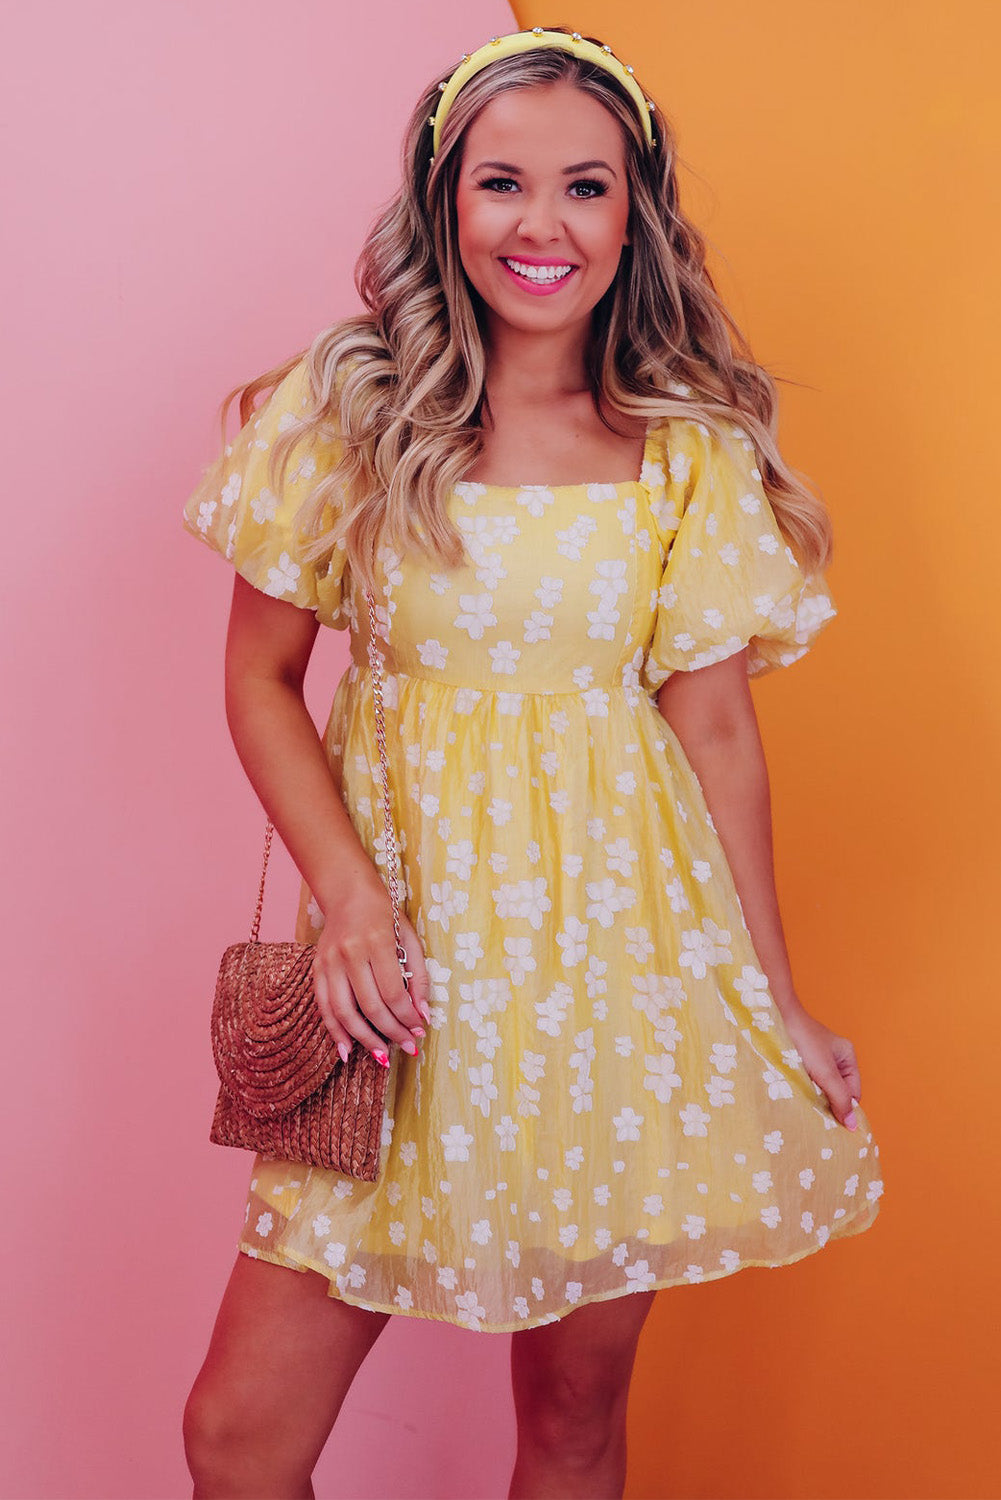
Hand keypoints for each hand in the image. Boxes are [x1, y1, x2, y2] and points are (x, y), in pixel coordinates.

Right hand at [311, 876, 430, 1066]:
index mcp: (377, 942)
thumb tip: (423, 1015)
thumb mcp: (410, 938)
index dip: (407, 1017)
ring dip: (364, 1039)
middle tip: (407, 1048)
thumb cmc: (385, 915)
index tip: (419, 1031)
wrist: (348, 893)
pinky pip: (324, 1007)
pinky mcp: (316, 969)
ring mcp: (329, 962)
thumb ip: (419, 976)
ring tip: (382, 1057)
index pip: (393, 992)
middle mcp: (350, 953)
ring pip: (344, 1012)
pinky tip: (347, 1050)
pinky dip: (335, 1032)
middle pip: (370, 1006)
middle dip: (392, 1032)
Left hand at [780, 1006, 860, 1129]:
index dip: (845, 1108)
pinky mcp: (799, 1062)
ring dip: (814, 1098)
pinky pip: (807, 1083)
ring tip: (805, 1105)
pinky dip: (803, 1090)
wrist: (773, 1019)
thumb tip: (852, 1125)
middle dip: (829, 1104)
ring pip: (821, 1089)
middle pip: (837, 1092)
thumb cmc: (803, 1041)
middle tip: (817, 1117)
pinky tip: (795, 1095)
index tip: (834, 1125)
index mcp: (847, 1057)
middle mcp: (834, 1059)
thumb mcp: (826, 1072)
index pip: (853, 1093)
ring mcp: (816, 1060)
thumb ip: (840, 1098)